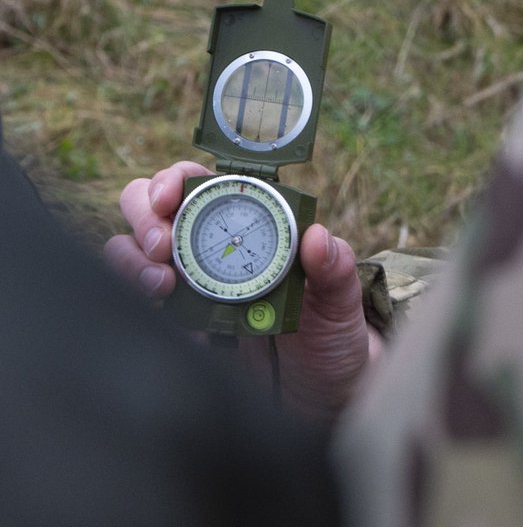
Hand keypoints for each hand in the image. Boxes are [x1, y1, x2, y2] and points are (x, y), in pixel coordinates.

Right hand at [104, 161, 382, 418]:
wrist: (318, 394)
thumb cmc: (332, 333)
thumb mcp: (340, 299)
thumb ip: (334, 268)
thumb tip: (317, 237)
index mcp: (251, 224)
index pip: (201, 183)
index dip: (175, 180)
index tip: (169, 198)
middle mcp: (211, 247)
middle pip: (152, 208)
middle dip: (144, 215)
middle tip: (161, 246)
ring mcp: (188, 285)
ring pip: (132, 250)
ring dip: (131, 257)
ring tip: (159, 282)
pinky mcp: (175, 326)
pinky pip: (134, 302)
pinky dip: (131, 297)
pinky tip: (159, 309)